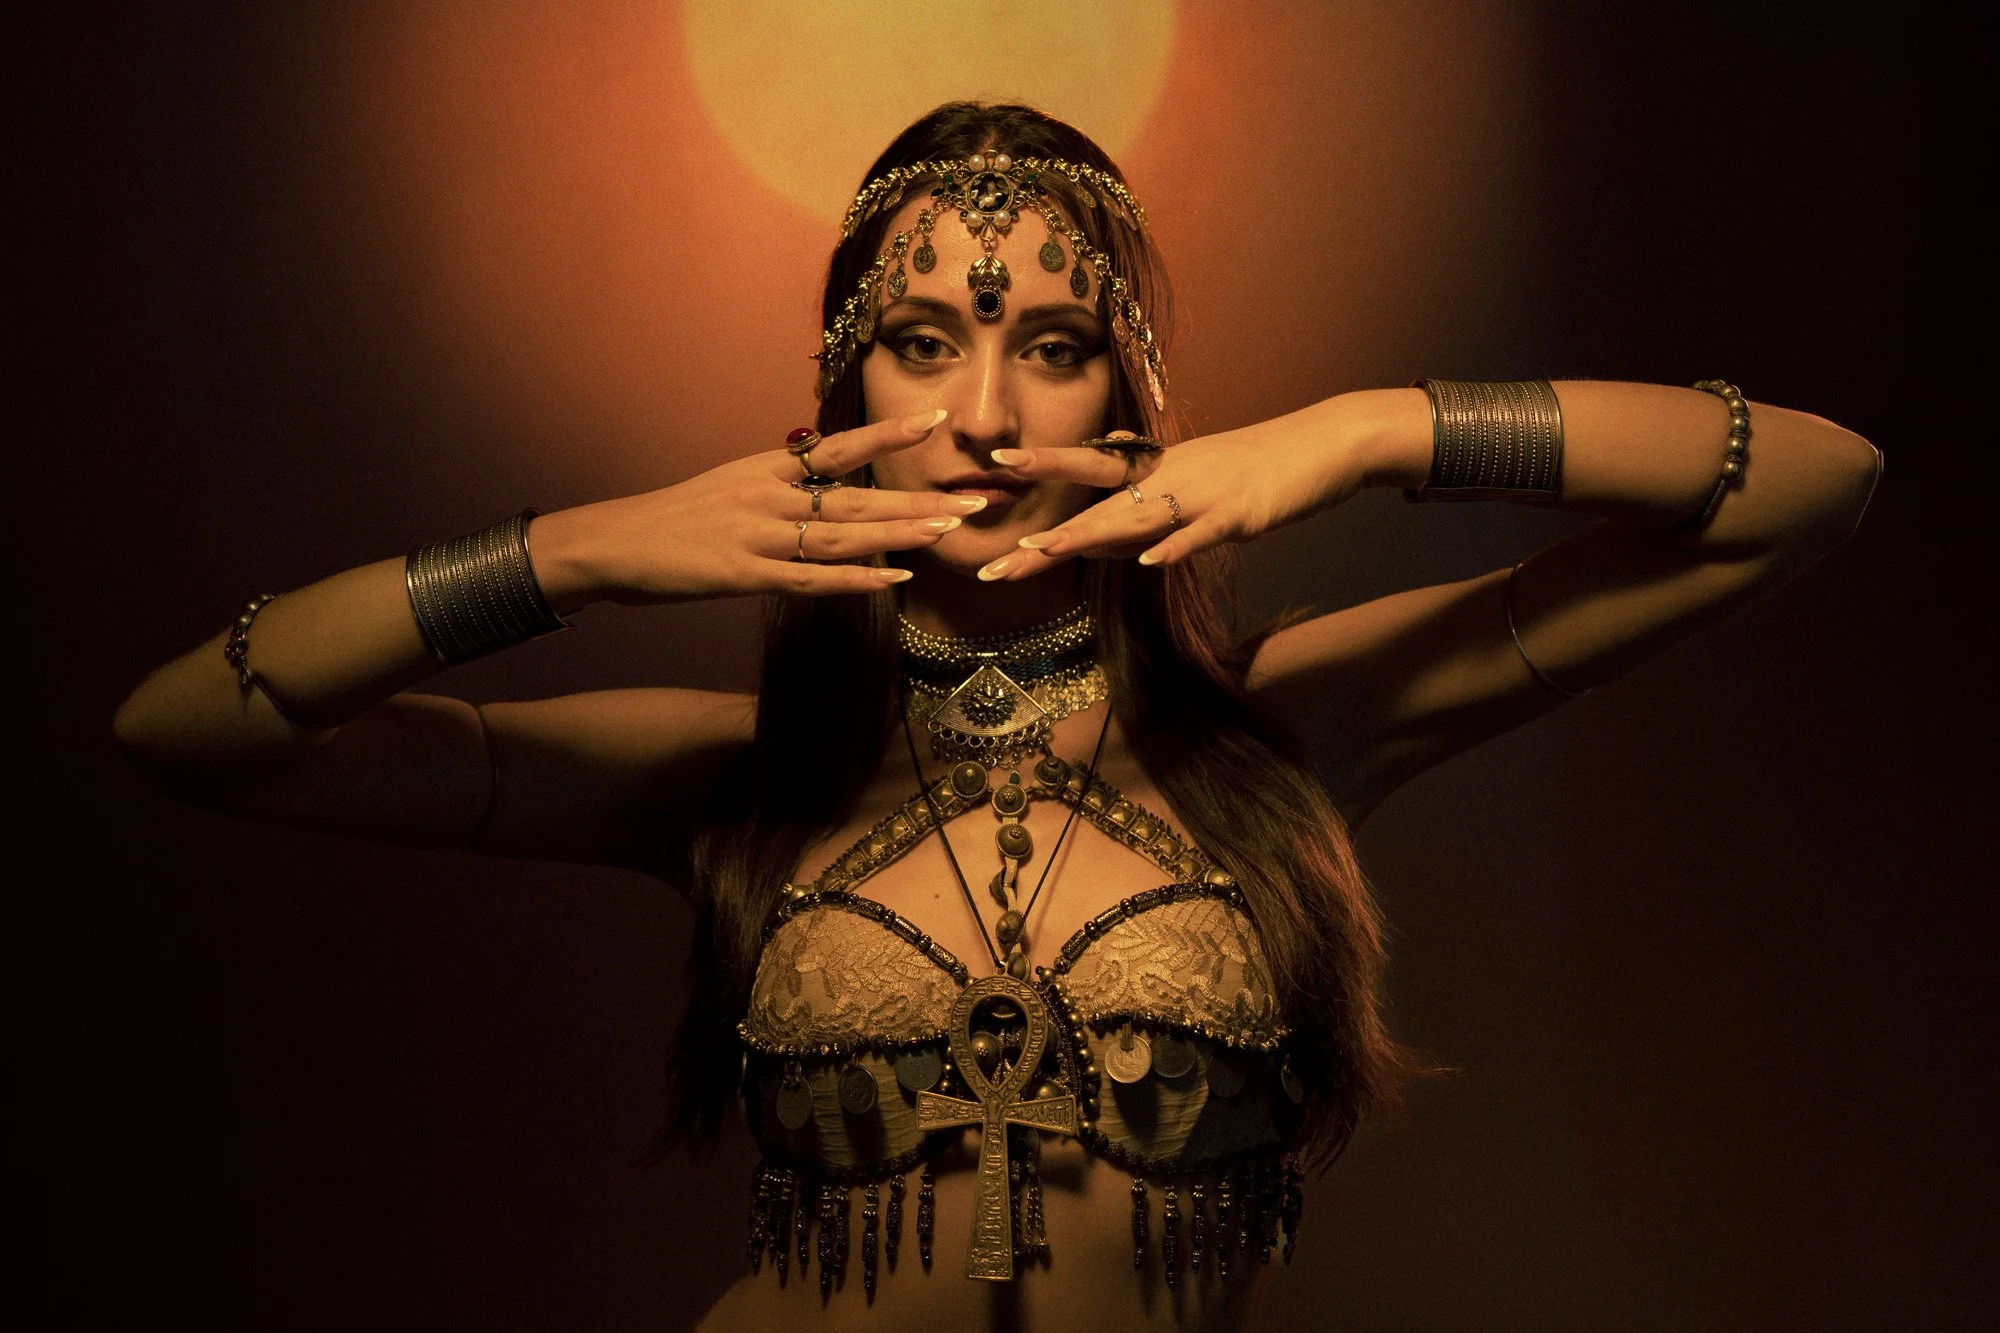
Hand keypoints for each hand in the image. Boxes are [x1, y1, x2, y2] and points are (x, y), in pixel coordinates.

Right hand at [534, 409, 983, 604]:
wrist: (611, 543)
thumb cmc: (675, 520)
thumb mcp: (731, 486)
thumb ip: (781, 487)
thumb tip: (826, 484)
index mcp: (768, 469)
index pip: (841, 446)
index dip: (891, 434)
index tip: (938, 420)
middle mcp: (770, 496)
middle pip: (860, 498)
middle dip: (921, 501)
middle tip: (977, 500)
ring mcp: (759, 535)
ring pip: (846, 536)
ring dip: (903, 536)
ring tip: (952, 532)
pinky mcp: (745, 575)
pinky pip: (813, 580)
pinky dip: (858, 582)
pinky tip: (896, 581)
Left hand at [975, 400, 1367, 579]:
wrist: (1329, 443)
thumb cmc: (1265, 468)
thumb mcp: (1202, 483)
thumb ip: (1156, 503)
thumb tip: (1113, 536)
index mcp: (1162, 469)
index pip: (1092, 467)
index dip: (1044, 465)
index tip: (995, 467)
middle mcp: (1173, 477)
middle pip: (1098, 510)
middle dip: (1047, 542)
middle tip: (996, 566)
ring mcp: (1206, 494)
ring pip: (1137, 518)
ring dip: (1090, 538)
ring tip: (1043, 555)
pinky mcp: (1243, 512)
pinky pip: (1201, 533)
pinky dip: (1174, 548)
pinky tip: (1146, 563)